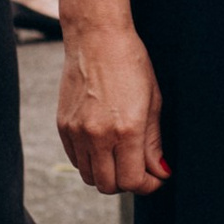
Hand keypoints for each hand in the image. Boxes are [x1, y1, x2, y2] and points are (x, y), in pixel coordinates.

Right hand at [57, 0, 168, 195]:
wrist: (96, 37)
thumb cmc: (131, 64)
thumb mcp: (152, 102)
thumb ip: (154, 143)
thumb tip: (160, 172)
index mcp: (126, 130)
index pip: (133, 181)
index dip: (148, 185)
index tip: (155, 178)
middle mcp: (98, 135)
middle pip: (109, 185)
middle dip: (127, 183)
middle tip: (139, 169)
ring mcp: (77, 132)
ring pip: (89, 177)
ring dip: (107, 174)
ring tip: (121, 157)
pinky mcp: (63, 126)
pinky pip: (75, 160)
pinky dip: (90, 161)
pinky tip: (103, 145)